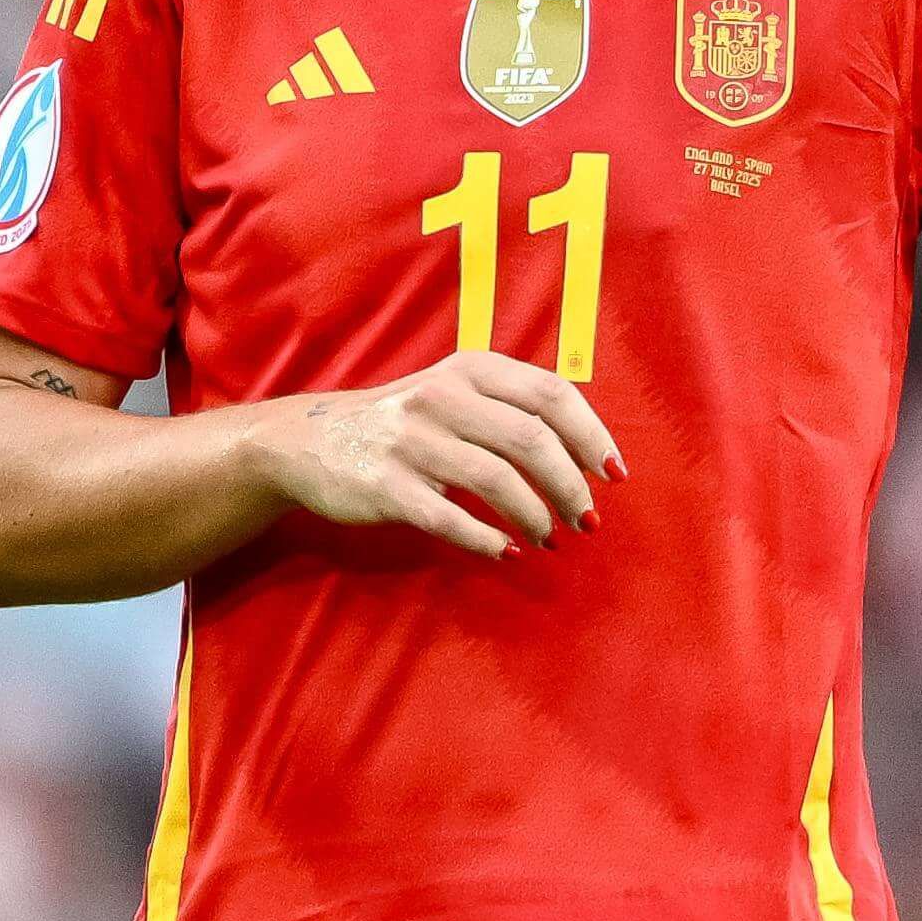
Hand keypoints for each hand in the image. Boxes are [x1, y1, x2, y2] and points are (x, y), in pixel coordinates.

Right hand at [249, 352, 624, 560]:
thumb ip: (511, 408)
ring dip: (536, 517)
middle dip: (570, 486)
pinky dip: (487, 540)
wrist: (308, 440)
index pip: (551, 394)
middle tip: (587, 519)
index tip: (614, 474)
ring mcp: (412, 441)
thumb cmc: (403, 422)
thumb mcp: (454, 391)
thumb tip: (587, 454)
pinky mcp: (387, 486)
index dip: (592, 436)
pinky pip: (451, 519)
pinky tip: (506, 551)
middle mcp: (443, 397)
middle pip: (531, 440)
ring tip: (550, 539)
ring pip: (497, 481)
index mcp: (470, 369)